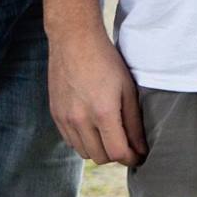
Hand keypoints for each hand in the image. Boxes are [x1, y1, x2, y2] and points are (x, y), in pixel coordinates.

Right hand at [48, 26, 147, 165]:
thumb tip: (141, 149)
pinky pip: (70, 141)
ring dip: (98, 150)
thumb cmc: (105, 60)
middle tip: (126, 144)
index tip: (139, 155)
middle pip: (100, 157)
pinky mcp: (55, 114)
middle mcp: (80, 119)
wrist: (74, 39)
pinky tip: (92, 127)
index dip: (131, 158)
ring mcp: (64, 118)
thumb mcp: (127, 89)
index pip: (117, 153)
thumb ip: (134, 123)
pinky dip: (83, 141)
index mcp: (102, 112)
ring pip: (84, 152)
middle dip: (116, 155)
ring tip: (109, 135)